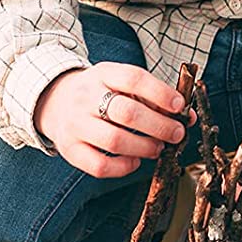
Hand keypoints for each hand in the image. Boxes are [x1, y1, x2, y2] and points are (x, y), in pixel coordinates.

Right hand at [34, 62, 194, 179]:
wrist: (54, 100)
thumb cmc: (100, 92)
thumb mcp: (121, 83)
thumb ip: (154, 97)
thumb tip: (188, 117)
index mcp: (103, 74)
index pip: (133, 79)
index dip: (160, 93)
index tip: (179, 106)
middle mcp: (85, 97)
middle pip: (126, 113)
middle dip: (159, 126)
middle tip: (177, 133)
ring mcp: (75, 124)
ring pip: (114, 140)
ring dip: (144, 148)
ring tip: (158, 148)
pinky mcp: (69, 149)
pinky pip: (99, 165)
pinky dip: (123, 167)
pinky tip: (135, 162)